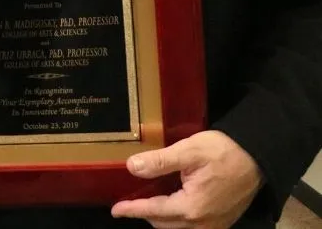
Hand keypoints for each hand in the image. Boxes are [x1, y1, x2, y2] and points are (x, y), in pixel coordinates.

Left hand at [111, 130, 262, 227]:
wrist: (256, 157)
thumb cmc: (222, 151)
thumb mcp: (188, 151)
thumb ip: (159, 162)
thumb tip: (132, 167)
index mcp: (192, 207)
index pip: (154, 211)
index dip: (132, 209)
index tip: (115, 210)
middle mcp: (203, 223)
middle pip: (164, 224)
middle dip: (145, 214)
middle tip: (129, 202)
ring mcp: (215, 224)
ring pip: (178, 228)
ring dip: (160, 217)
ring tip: (146, 202)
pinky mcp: (222, 220)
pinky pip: (193, 226)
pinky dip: (176, 218)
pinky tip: (170, 203)